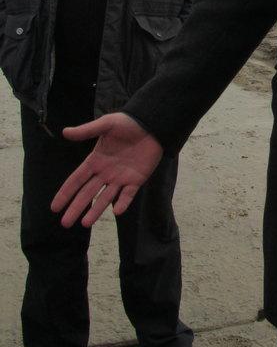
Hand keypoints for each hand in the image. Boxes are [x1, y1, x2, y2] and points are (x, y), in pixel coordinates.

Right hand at [51, 113, 163, 227]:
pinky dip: (123, 203)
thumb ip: (87, 131)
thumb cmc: (128, 123)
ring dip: (95, 211)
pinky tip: (116, 211)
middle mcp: (105, 173)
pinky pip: (128, 194)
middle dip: (76, 208)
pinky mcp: (136, 180)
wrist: (151, 124)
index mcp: (95, 161)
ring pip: (105, 198)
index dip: (65, 193)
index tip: (54, 207)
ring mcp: (120, 178)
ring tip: (85, 223)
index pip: (76, 180)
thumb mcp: (106, 124)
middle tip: (65, 223)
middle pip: (87, 193)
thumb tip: (64, 132)